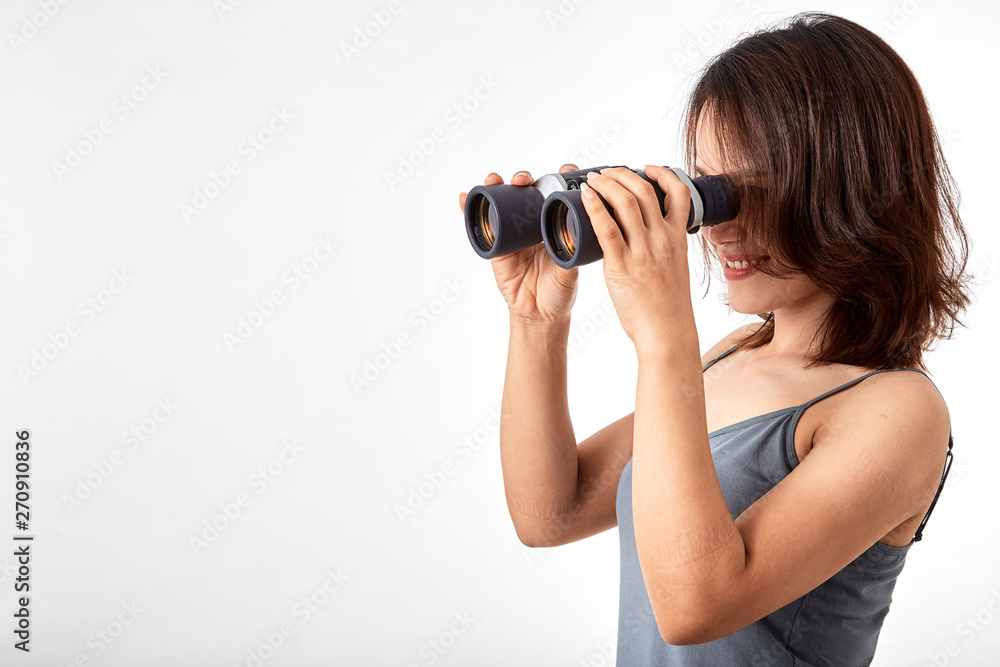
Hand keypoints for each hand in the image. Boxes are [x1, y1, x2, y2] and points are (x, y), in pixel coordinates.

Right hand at [459, 164, 580, 326]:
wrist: (539, 314)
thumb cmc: (560, 291)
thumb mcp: (570, 271)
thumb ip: (570, 255)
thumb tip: (570, 238)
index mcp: (555, 225)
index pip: (557, 194)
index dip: (560, 178)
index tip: (566, 169)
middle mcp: (533, 223)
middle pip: (526, 192)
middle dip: (523, 178)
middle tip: (523, 179)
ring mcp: (513, 232)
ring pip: (503, 202)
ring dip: (495, 185)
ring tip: (492, 179)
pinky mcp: (496, 245)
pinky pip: (481, 225)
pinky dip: (469, 209)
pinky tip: (463, 197)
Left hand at [579, 165, 694, 347]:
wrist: (667, 331)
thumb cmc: (668, 306)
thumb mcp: (675, 268)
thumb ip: (665, 249)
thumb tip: (649, 236)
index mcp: (677, 238)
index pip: (680, 193)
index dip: (663, 174)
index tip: (648, 168)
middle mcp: (662, 239)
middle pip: (644, 190)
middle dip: (623, 174)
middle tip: (607, 172)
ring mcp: (643, 250)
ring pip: (625, 202)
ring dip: (606, 183)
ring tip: (593, 179)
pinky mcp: (622, 265)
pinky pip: (606, 228)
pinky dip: (595, 207)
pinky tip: (586, 196)